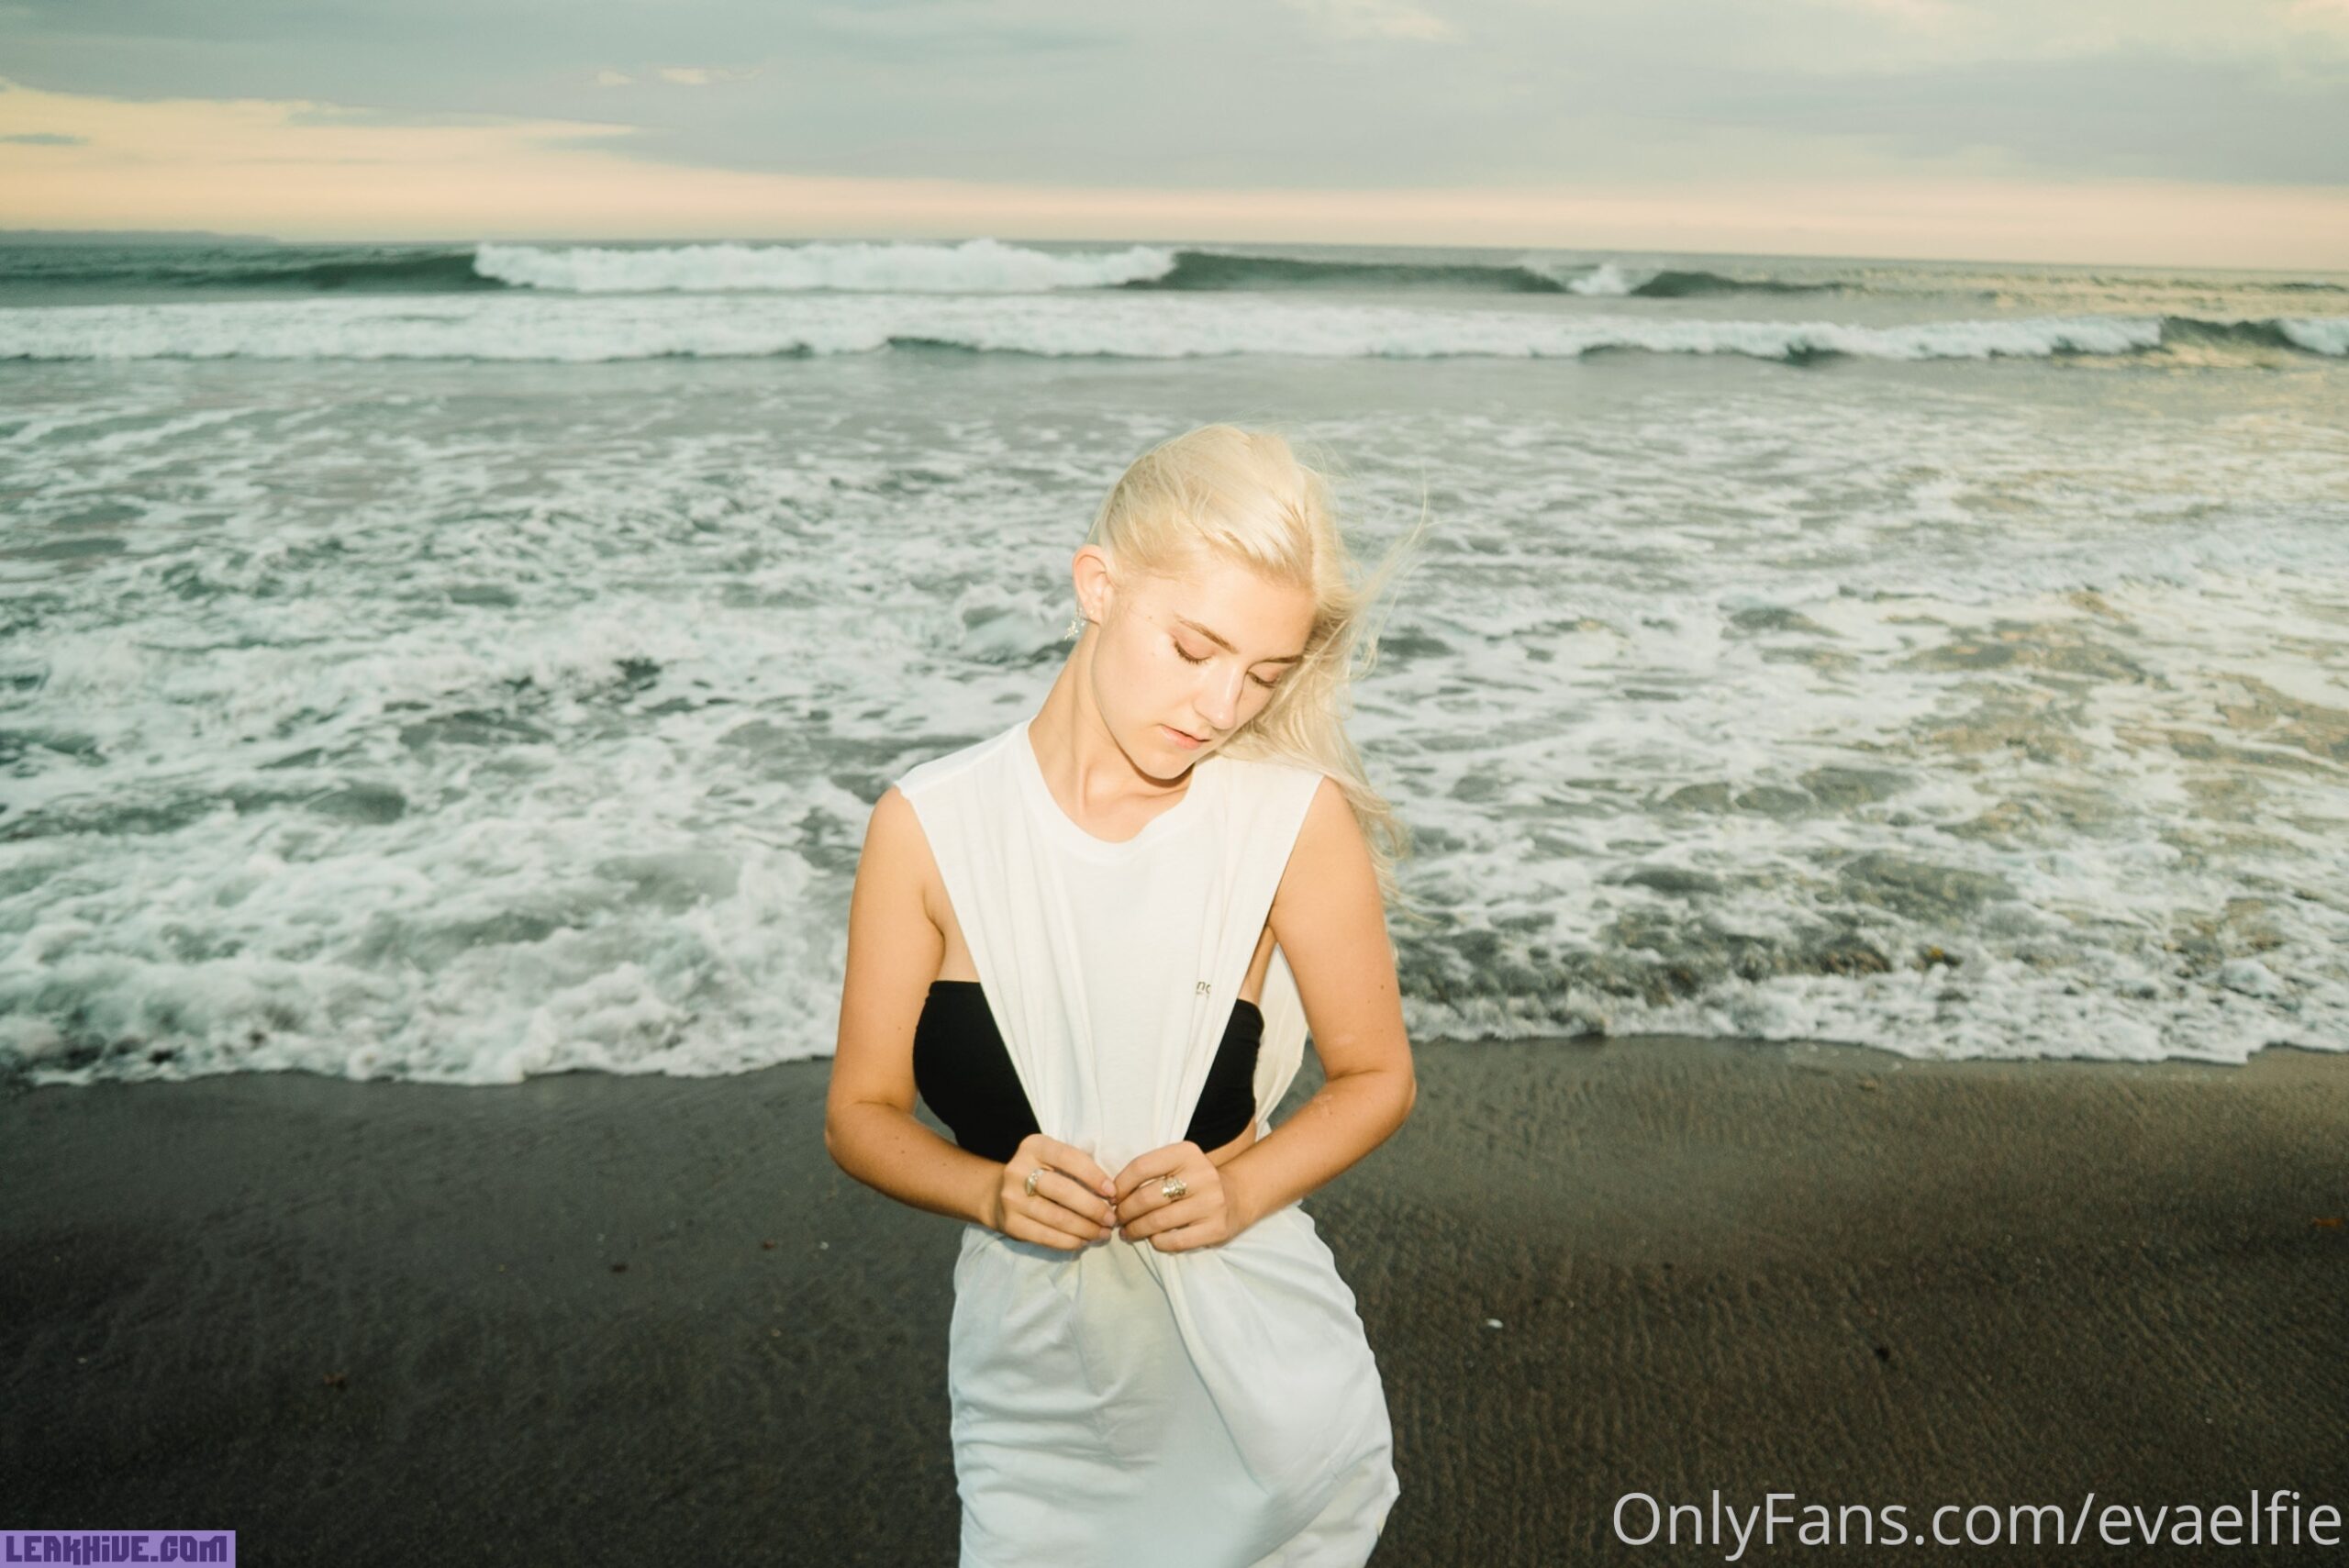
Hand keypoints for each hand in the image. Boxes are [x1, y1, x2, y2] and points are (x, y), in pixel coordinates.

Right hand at [990, 1134, 1118, 1249]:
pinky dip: (1070, 1241)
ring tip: (1103, 1233)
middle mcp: (1019, 1170)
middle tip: (1111, 1219)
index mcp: (1034, 1147)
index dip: (1094, 1176)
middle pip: (1064, 1191)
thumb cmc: (1038, 1174)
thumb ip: (1076, 1165)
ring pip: (1057, 1218)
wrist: (996, 1194)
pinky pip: (1046, 1236)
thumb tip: (1110, 1192)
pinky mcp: (1011, 1223)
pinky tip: (1084, 1241)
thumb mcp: (1051, 1158)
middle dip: (1093, 1208)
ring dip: (1086, 1228)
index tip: (1113, 1193)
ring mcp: (1012, 1198)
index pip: (1069, 1158)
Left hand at [1111, 1141, 1249, 1251]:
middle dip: (1125, 1211)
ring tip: (1128, 1232)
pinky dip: (1157, 1242)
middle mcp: (1202, 1175)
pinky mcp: (1216, 1228)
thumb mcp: (1176, 1164)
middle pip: (1147, 1197)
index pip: (1141, 1167)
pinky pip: (1175, 1241)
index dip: (1120, 1185)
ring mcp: (1211, 1203)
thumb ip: (1149, 1172)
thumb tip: (1112, 1196)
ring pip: (1158, 1221)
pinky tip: (1153, 1239)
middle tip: (1117, 1219)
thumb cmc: (1194, 1182)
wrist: (1236, 1197)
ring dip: (1136, 1229)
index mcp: (1187, 1153)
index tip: (1112, 1197)